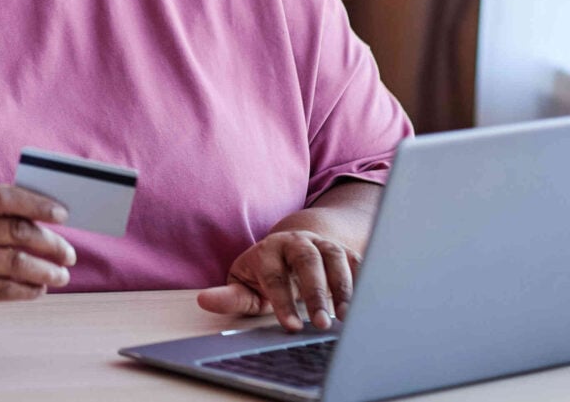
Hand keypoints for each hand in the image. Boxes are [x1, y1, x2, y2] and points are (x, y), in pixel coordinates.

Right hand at [0, 185, 75, 325]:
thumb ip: (3, 213)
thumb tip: (56, 215)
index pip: (2, 197)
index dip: (36, 204)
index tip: (62, 215)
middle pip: (14, 231)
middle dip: (50, 243)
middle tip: (70, 254)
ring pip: (14, 263)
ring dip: (46, 270)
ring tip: (62, 275)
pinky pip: (4, 289)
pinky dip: (28, 289)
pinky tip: (40, 289)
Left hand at [197, 230, 360, 331]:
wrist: (291, 246)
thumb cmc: (264, 273)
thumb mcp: (244, 284)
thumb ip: (229, 297)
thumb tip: (204, 301)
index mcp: (268, 249)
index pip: (274, 275)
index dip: (282, 301)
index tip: (292, 327)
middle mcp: (296, 241)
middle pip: (307, 260)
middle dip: (315, 292)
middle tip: (321, 323)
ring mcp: (321, 243)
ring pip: (335, 257)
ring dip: (343, 287)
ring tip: (347, 317)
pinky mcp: (342, 249)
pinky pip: (356, 260)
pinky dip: (363, 280)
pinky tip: (365, 303)